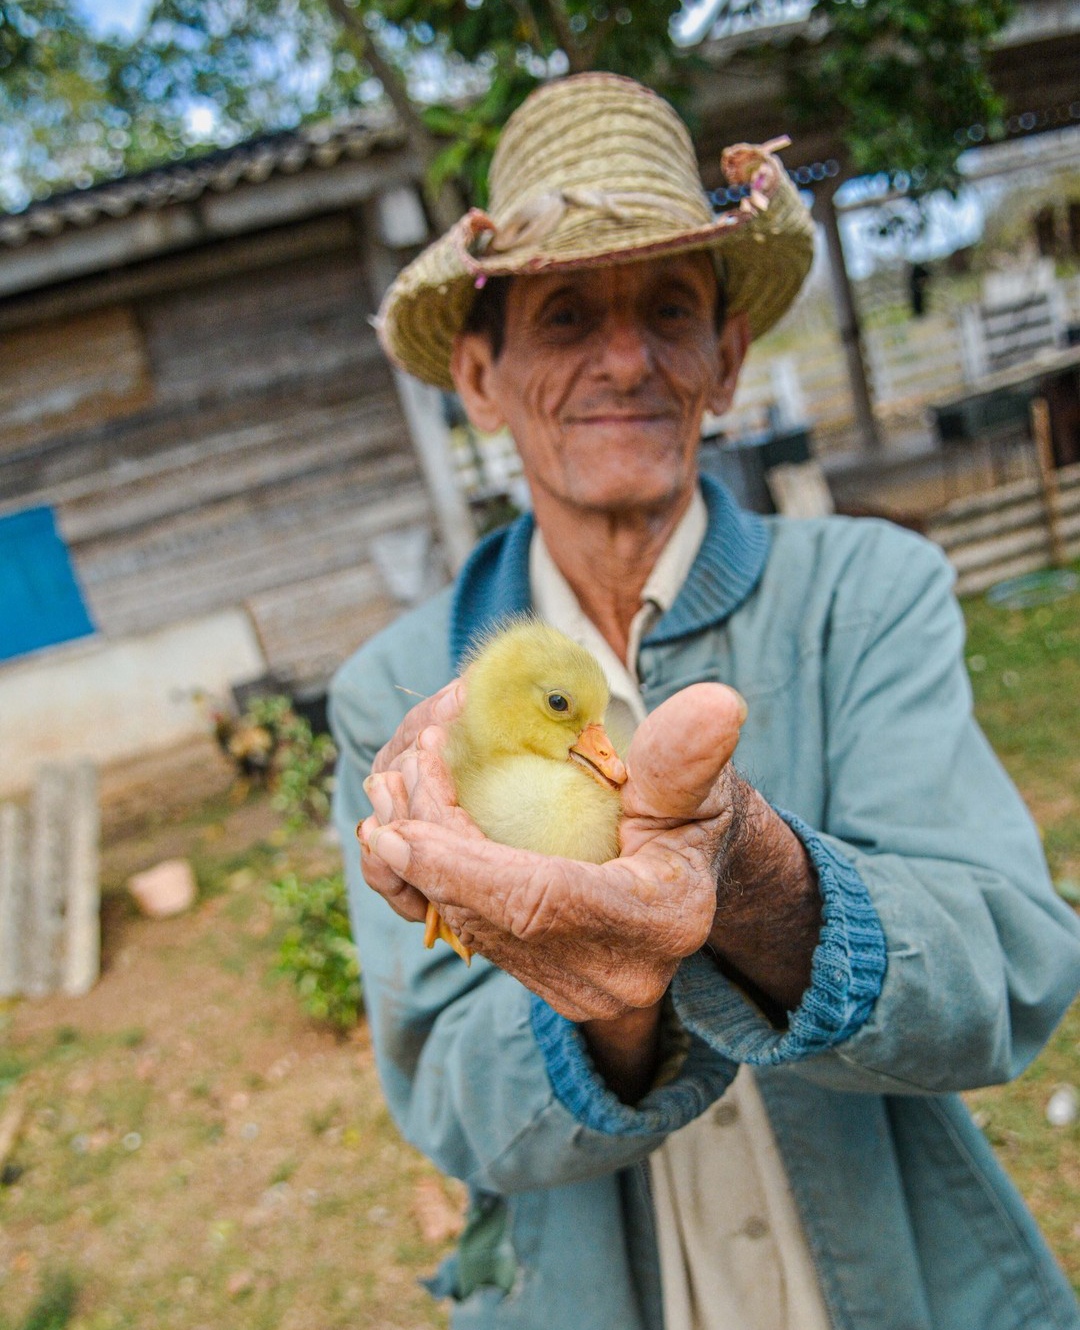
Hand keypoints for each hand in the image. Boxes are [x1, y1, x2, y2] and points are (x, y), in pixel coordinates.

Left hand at [359, 682, 749, 1023]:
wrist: (692, 871)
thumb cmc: (693, 812)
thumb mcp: (695, 779)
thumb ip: (687, 752)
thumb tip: (717, 702)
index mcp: (660, 921)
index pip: (540, 900)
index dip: (462, 865)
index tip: (402, 823)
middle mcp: (618, 976)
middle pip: (492, 917)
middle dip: (427, 852)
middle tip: (391, 779)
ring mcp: (581, 991)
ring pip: (476, 928)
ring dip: (420, 867)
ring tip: (388, 796)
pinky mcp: (549, 984)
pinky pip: (478, 936)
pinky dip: (438, 886)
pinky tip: (404, 838)